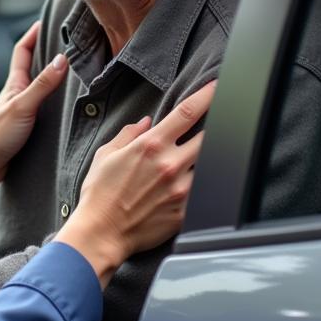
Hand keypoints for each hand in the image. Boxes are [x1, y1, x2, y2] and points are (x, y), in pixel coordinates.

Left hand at [0, 21, 67, 191]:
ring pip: (40, 91)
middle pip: (34, 68)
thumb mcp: (23, 107)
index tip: (47, 21)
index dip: (33, 34)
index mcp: (15, 85)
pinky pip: (44, 112)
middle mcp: (18, 96)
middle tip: (67, 43)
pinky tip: (66, 111)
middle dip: (48, 54)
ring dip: (53, 81)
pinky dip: (54, 106)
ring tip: (73, 73)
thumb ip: (42, 85)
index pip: (23, 50)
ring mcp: (21, 113)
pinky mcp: (25, 131)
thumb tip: (62, 59)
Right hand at [55, 81, 215, 286]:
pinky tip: (198, 182)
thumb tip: (147, 122)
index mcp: (150, 146)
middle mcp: (170, 164)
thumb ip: (129, 135)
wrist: (101, 232)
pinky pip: (204, 192)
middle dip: (217, 125)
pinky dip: (204, 184)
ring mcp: (181, 189)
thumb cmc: (99, 194)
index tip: (217, 87)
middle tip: (221, 120)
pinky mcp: (185, 211)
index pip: (187, 113)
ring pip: (210, 164)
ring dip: (209, 157)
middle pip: (209, 136)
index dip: (207, 96)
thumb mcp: (106, 155)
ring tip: (203, 156)